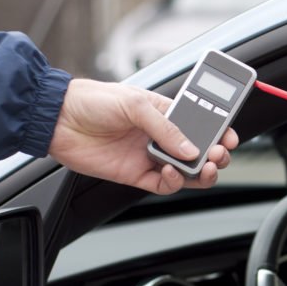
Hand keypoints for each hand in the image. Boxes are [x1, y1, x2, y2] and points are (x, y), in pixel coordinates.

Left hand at [48, 79, 238, 194]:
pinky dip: (173, 181)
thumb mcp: (136, 104)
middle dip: (215, 154)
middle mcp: (160, 136)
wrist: (56, 119)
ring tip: (205, 167)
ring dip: (200, 172)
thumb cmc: (92, 100)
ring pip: (186, 172)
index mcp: (166, 113)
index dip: (219, 132)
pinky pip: (164, 185)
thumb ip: (167, 128)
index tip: (230, 137)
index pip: (202, 125)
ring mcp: (149, 156)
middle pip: (199, 152)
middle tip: (218, 154)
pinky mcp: (135, 175)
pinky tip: (170, 171)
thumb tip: (192, 149)